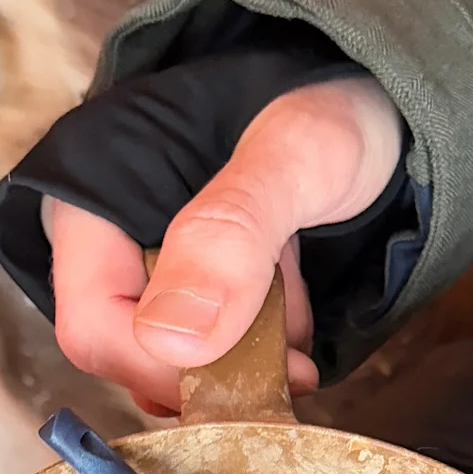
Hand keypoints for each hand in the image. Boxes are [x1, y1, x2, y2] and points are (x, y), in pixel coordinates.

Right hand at [45, 75, 404, 413]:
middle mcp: (110, 233)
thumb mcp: (295, 153)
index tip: (252, 377)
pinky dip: (254, 349)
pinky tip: (293, 320)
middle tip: (294, 364)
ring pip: (169, 358)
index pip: (93, 324)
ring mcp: (151, 259)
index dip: (163, 369)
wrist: (379, 96)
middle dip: (214, 368)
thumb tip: (174, 340)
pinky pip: (204, 346)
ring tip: (299, 330)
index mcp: (97, 191)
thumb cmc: (334, 101)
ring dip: (242, 362)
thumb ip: (231, 233)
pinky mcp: (192, 280)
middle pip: (126, 352)